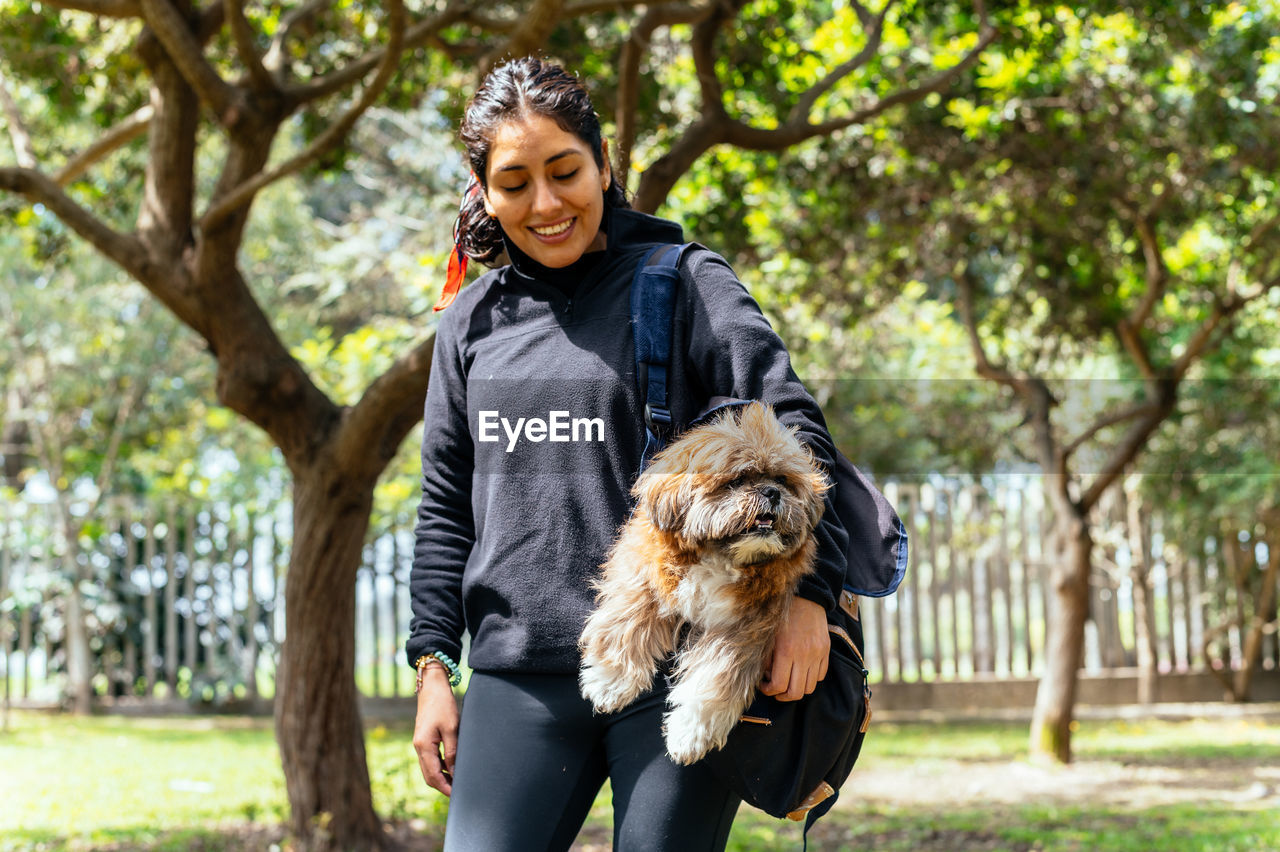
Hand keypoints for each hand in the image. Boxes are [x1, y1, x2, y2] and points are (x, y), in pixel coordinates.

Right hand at [412, 666, 459, 795]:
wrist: (432, 687)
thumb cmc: (443, 705)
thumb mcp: (452, 728)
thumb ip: (453, 751)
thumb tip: (455, 771)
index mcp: (423, 746)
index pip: (434, 775)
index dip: (446, 787)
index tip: (457, 795)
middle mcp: (418, 747)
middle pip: (429, 776)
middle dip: (443, 786)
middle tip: (459, 793)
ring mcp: (419, 744)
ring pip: (429, 769)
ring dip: (441, 778)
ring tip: (458, 783)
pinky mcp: (423, 740)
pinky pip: (430, 760)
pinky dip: (440, 768)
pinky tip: (452, 768)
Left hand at [760, 596, 828, 701]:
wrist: (806, 598)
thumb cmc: (782, 616)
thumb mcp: (769, 636)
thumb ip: (766, 659)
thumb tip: (766, 678)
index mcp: (786, 651)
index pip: (778, 685)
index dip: (769, 691)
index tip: (764, 686)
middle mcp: (804, 655)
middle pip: (795, 692)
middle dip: (783, 696)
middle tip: (775, 690)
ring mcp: (817, 654)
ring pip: (809, 688)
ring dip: (797, 689)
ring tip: (788, 681)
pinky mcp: (826, 651)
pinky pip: (820, 676)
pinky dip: (810, 679)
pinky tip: (800, 671)